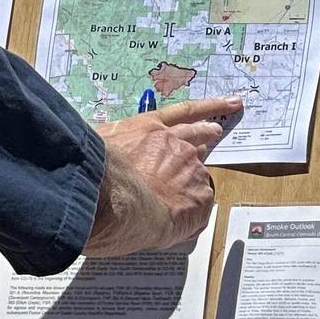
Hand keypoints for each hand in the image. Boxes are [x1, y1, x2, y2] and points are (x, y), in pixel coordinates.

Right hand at [86, 97, 236, 256]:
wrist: (114, 199)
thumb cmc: (95, 172)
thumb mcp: (93, 145)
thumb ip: (103, 144)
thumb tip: (95, 147)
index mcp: (147, 129)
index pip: (180, 113)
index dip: (204, 108)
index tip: (226, 102)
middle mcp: (173, 144)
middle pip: (195, 135)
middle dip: (206, 132)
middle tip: (216, 130)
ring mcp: (189, 169)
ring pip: (200, 169)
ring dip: (199, 173)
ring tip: (199, 187)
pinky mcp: (199, 195)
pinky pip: (203, 201)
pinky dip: (196, 207)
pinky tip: (193, 216)